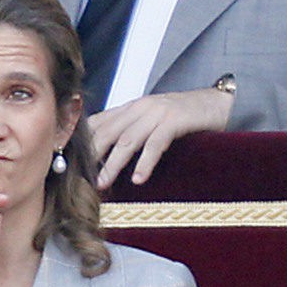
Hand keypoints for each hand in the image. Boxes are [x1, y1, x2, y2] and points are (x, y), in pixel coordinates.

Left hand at [90, 88, 233, 188]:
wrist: (218, 102)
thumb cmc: (184, 117)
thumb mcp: (151, 121)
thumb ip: (130, 132)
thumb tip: (106, 157)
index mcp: (130, 108)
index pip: (97, 124)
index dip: (82, 144)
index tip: (69, 164)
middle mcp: (140, 108)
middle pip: (107, 133)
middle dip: (91, 157)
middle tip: (78, 179)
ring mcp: (157, 113)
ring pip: (127, 140)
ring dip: (112, 164)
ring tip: (102, 183)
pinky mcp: (175, 120)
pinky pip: (155, 143)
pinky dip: (145, 162)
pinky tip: (138, 179)